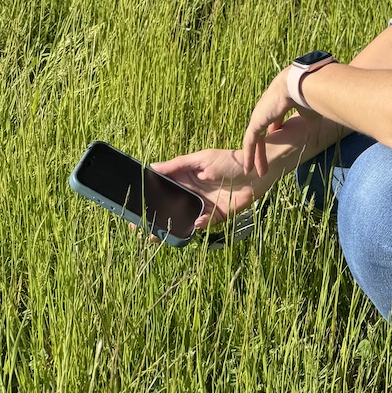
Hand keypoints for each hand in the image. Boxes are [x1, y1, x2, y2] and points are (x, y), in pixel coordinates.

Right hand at [150, 148, 269, 230]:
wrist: (258, 172)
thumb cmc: (231, 160)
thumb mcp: (203, 158)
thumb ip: (178, 164)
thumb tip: (152, 166)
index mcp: (186, 178)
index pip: (162, 188)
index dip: (149, 197)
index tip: (133, 205)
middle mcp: (192, 194)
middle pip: (168, 207)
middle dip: (154, 217)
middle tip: (139, 226)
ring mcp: (203, 206)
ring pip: (182, 220)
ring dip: (171, 227)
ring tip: (158, 234)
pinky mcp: (216, 216)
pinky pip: (202, 224)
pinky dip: (198, 224)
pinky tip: (196, 222)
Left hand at [242, 69, 316, 178]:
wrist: (298, 85)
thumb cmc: (308, 96)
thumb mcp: (309, 113)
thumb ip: (307, 122)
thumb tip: (313, 133)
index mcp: (279, 102)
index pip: (274, 118)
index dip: (276, 128)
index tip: (278, 137)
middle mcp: (267, 107)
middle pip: (263, 130)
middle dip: (264, 145)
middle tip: (266, 160)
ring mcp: (260, 115)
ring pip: (256, 139)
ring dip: (257, 156)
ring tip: (259, 172)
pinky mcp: (255, 122)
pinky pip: (250, 143)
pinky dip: (249, 156)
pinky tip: (249, 168)